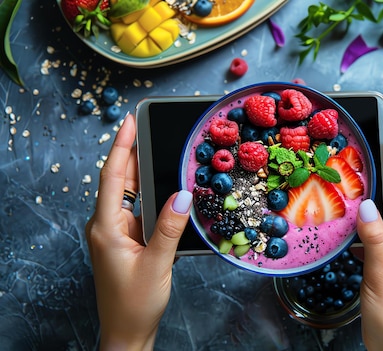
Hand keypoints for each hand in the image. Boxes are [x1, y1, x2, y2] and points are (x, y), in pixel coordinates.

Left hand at [85, 114, 191, 349]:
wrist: (127, 331)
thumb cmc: (135, 304)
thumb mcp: (156, 265)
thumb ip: (169, 229)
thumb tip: (183, 195)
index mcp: (106, 227)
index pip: (112, 177)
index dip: (121, 147)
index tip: (130, 121)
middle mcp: (107, 225)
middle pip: (120, 180)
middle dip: (134, 151)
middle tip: (151, 126)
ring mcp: (116, 232)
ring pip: (129, 193)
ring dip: (142, 171)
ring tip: (159, 148)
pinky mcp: (127, 240)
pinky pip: (138, 209)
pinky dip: (150, 193)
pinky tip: (164, 186)